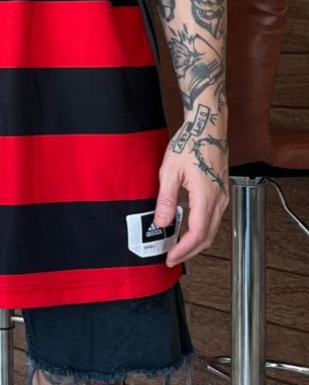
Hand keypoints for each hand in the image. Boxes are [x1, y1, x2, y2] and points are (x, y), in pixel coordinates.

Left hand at [154, 133, 228, 266]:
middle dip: (190, 251)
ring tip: (178, 246)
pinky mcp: (221, 191)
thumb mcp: (170, 171)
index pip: (197, 235)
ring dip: (196, 242)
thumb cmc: (189, 143)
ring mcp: (222, 196)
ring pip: (212, 229)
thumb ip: (166, 199)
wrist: (207, 127)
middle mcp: (219, 200)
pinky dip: (202, 230)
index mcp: (206, 197)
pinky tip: (189, 228)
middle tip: (172, 257)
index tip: (170, 257)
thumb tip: (161, 223)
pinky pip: (214, 218)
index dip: (183, 250)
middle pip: (207, 237)